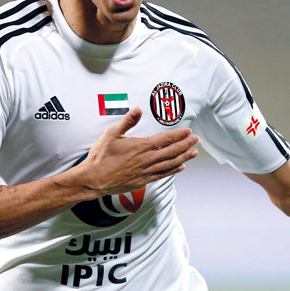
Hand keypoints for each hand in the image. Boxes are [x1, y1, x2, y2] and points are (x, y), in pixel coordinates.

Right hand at [76, 106, 198, 194]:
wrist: (93, 179)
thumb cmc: (101, 156)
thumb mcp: (111, 134)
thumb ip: (127, 121)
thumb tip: (138, 109)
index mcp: (141, 146)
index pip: (165, 139)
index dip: (178, 135)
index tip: (188, 131)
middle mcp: (146, 160)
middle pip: (171, 151)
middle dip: (185, 145)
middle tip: (196, 140)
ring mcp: (146, 172)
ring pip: (170, 164)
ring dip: (183, 157)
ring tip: (194, 153)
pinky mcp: (142, 181)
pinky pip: (162, 175)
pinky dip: (173, 170)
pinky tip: (180, 167)